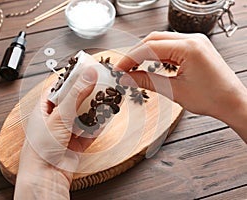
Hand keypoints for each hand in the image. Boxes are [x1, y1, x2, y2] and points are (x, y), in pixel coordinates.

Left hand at [14, 67, 97, 198]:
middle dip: (89, 93)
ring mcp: (67, 131)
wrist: (45, 176)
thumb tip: (88, 74)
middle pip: (75, 100)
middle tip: (102, 83)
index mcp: (45, 107)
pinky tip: (106, 117)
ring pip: (84, 115)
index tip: (88, 69)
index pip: (60, 87)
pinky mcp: (76, 143)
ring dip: (95, 109)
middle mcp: (55, 118)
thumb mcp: (59, 115)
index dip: (73, 78)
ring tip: (108, 98)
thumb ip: (75, 94)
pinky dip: (98, 125)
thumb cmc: (41, 147)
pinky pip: (90, 131)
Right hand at [115, 31, 246, 141]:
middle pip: (153, 39)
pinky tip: (149, 64)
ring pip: (161, 40)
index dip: (130, 59)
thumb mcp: (174, 91)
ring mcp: (195, 41)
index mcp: (188, 48)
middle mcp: (192, 39)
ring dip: (145, 53)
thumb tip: (127, 78)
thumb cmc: (211, 98)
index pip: (149, 48)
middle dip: (135, 54)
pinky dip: (157, 54)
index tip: (119, 69)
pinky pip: (171, 45)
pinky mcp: (195, 47)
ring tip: (133, 67)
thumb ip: (147, 81)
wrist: (232, 102)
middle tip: (123, 69)